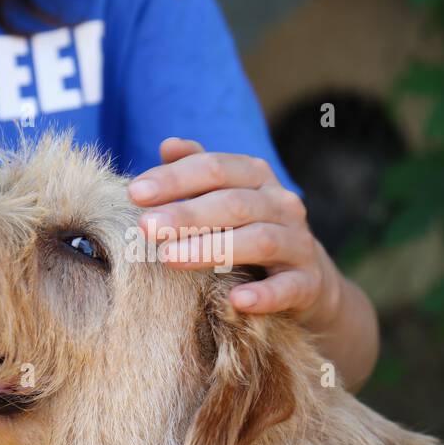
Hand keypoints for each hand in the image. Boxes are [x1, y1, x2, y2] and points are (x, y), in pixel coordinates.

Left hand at [128, 137, 341, 326]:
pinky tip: (236, 299)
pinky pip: (287, 287)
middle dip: (186, 214)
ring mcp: (298, 243)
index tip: (134, 193)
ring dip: (212, 249)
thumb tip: (168, 145)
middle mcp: (281, 204)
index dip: (174, 179)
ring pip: (259, 240)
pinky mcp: (308, 283)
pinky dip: (263, 294)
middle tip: (146, 227)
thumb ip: (198, 171)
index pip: (214, 168)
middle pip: (233, 203)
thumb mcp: (226, 197)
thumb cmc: (250, 230)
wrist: (309, 278)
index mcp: (256, 177)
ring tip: (170, 258)